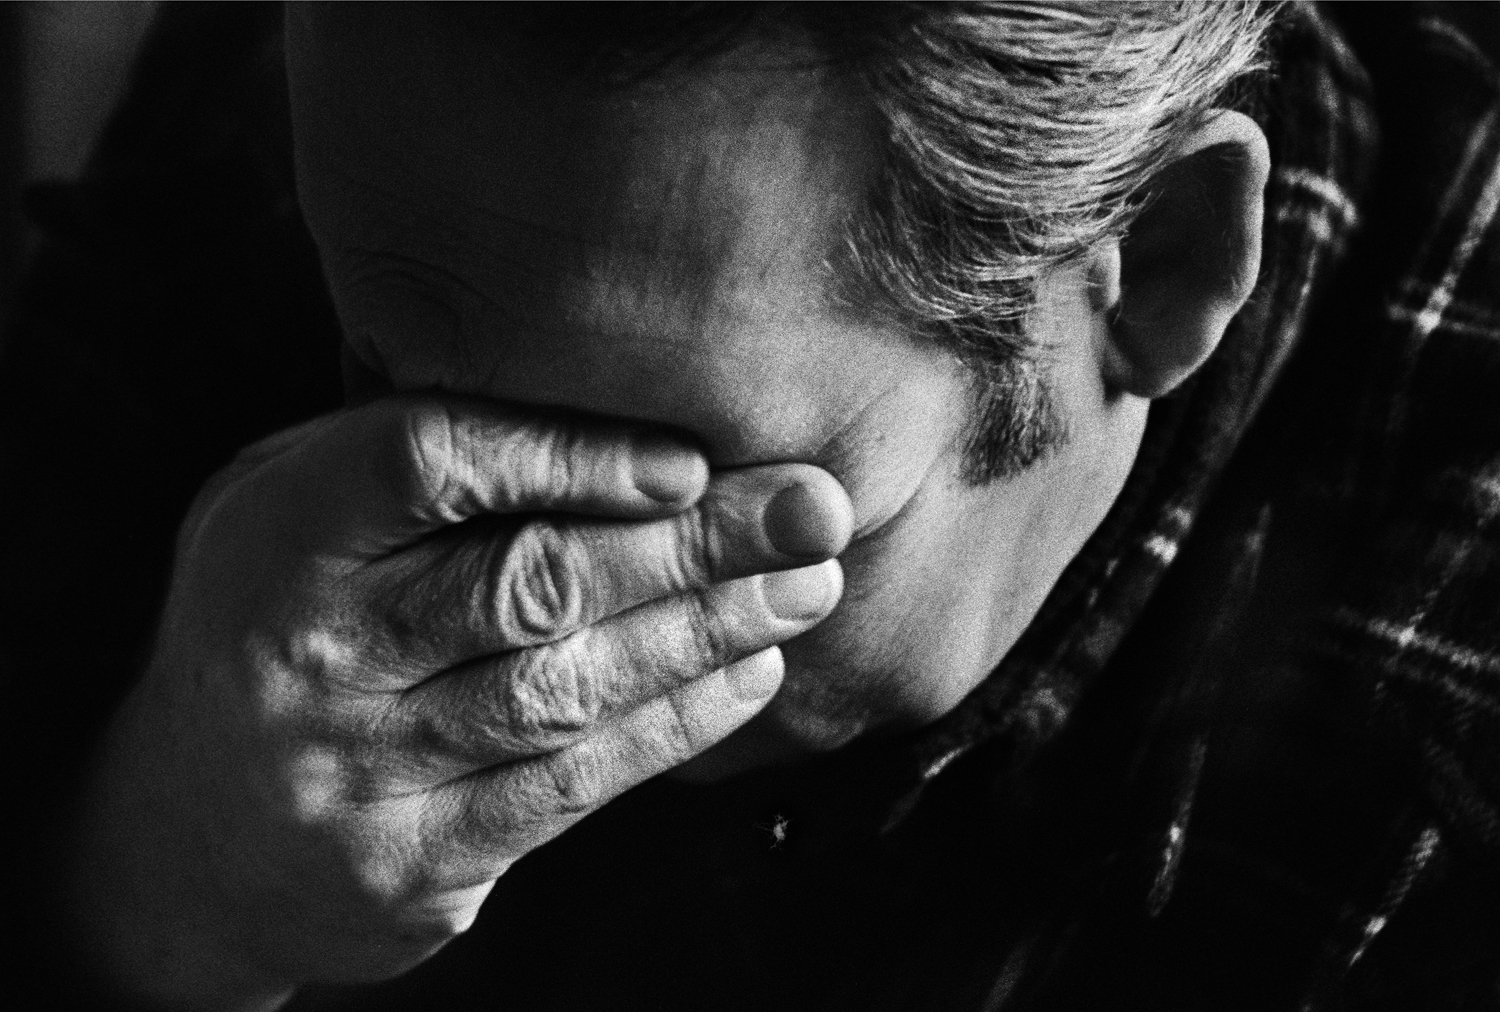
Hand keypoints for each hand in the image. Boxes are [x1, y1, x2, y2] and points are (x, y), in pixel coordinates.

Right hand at [68, 395, 850, 1008]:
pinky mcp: (413, 863)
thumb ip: (406, 456)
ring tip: (809, 585)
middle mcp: (309, 653)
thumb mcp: (290, 513)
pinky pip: (566, 786)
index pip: (424, 465)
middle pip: (526, 582)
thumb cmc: (274, 625)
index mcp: (276, 534)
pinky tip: (749, 674)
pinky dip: (672, 726)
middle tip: (813, 509)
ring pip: (564, 688)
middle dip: (690, 544)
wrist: (183, 835)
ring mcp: (357, 770)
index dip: (566, 454)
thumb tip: (606, 402)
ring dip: (705, 632)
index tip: (688, 456)